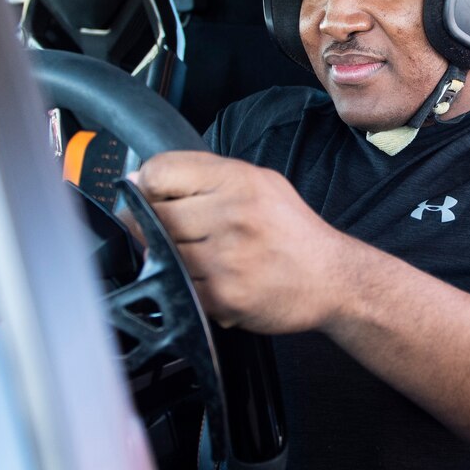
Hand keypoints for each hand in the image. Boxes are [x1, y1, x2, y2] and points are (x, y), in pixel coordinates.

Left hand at [133, 150, 351, 333]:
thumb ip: (201, 175)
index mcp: (238, 180)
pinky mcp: (224, 297)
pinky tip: (212, 280)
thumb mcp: (258, 182)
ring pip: (162, 255)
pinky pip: (178, 288)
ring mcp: (227, 258)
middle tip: (176, 233)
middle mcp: (233, 214)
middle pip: (154, 216)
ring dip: (170, 259)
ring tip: (199, 258)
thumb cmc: (291, 231)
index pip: (159, 172)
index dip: (147, 186)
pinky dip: (187, 287)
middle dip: (154, 226)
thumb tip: (137, 179)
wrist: (333, 278)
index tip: (153, 197)